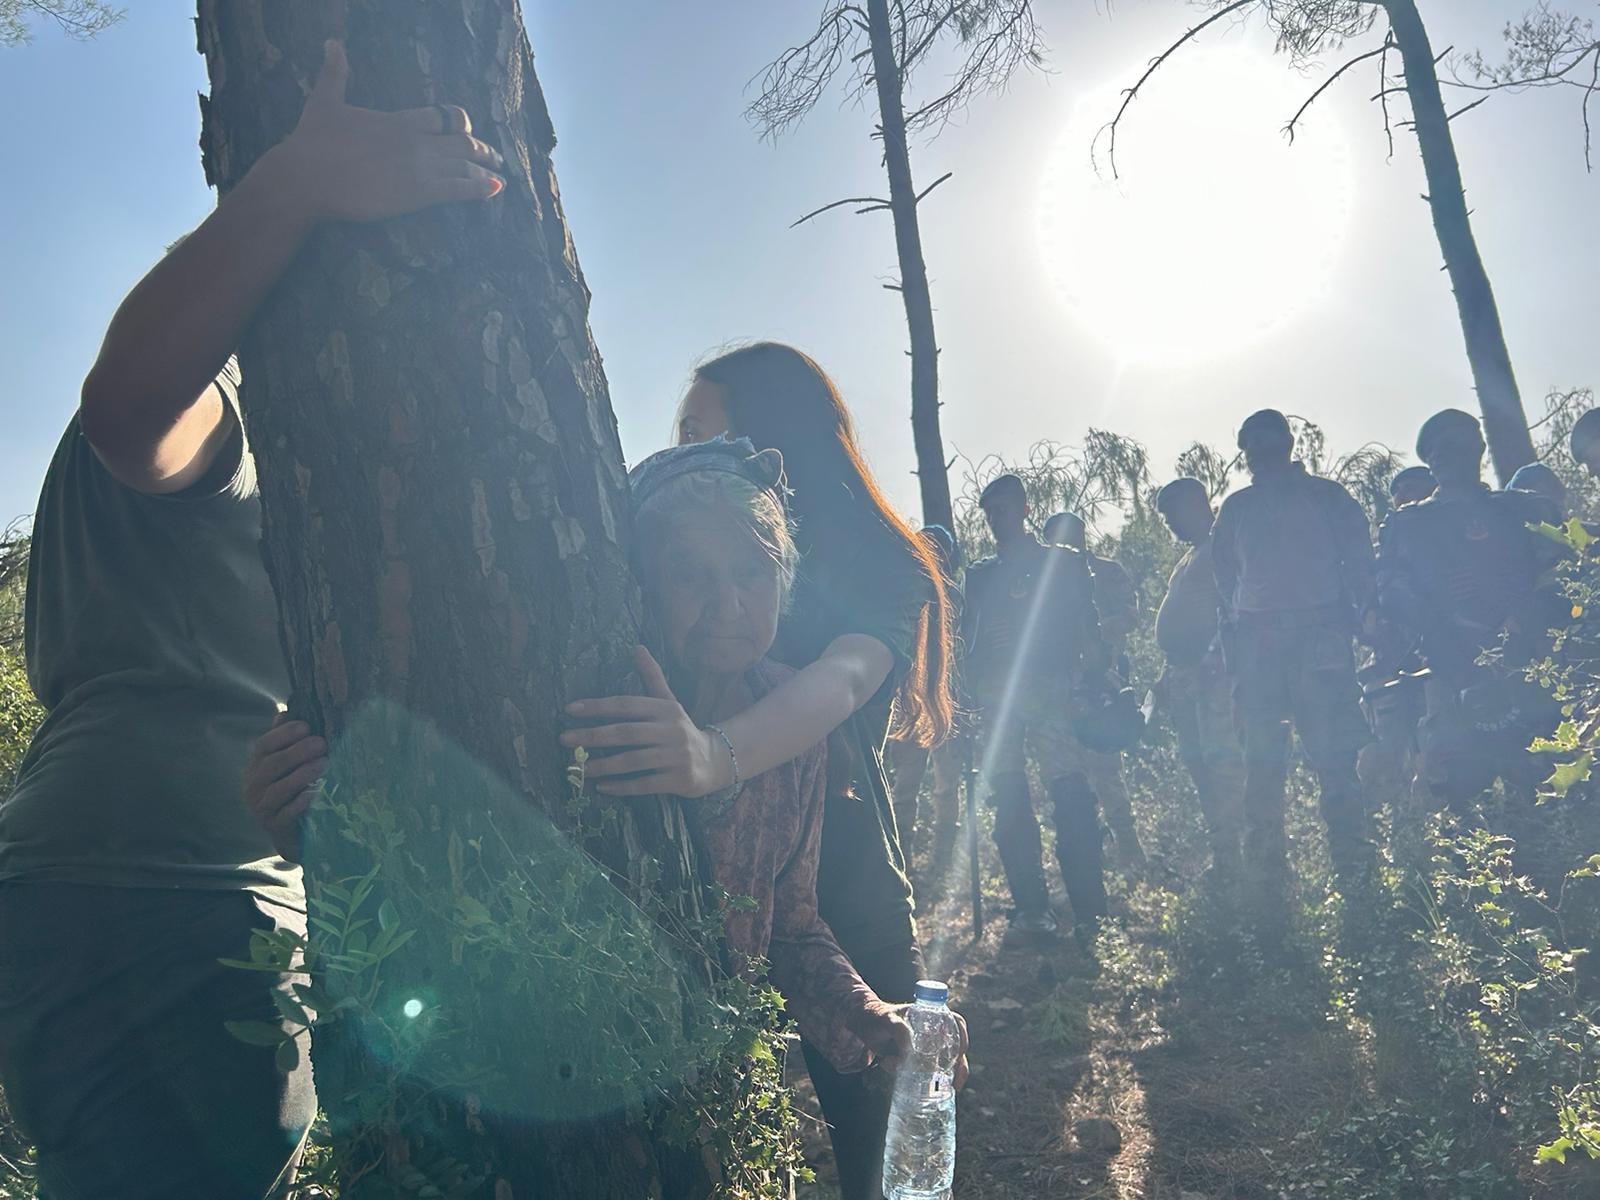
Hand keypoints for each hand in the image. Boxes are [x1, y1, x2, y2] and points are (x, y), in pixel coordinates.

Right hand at [245, 714, 327, 861]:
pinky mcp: (274, 827)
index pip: (264, 745)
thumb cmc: (292, 791)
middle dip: (298, 752)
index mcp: (256, 766)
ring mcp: (262, 808)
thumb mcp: (286, 765)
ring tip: (324, 762)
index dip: (284, 734)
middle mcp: (254, 786)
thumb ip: (284, 740)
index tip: (306, 727)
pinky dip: (301, 801)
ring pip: (278, 789)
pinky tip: (315, 792)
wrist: (292, 834)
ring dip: (302, 774)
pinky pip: (286, 813)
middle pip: (272, 765)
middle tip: (322, 743)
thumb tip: (287, 712)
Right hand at [262, 40, 505, 225]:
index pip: (443, 117)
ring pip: (466, 164)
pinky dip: (481, 188)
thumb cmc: (312, 141)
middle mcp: (416, 140)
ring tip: (500, 175)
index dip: (458, 124)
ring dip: (487, 169)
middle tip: (495, 156)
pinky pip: (460, 189)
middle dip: (481, 148)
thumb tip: (331, 42)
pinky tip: (495, 188)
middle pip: (462, 141)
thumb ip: (335, 72)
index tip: (468, 130)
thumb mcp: (324, 100)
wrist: (306, 177)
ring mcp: (420, 167)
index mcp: (400, 119)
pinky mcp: (419, 193)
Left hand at [561, 647, 733, 797]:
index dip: (597, 706)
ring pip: (633, 761)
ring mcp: (677, 756)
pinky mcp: (679, 780)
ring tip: (579, 767)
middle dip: (592, 736)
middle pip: (626, 733)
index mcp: (666, 709)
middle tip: (564, 739)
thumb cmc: (680, 729)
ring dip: (603, 765)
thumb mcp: (669, 702)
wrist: (714, 761)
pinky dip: (621, 786)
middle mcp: (672, 730)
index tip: (569, 709)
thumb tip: (637, 647)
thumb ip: (652, 676)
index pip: (626, 705)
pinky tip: (601, 786)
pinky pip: (645, 784)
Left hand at [852, 1001, 969, 1089]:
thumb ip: (899, 1031)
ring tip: (949, 1089)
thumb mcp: (886, 1020)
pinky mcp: (916, 1061)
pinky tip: (933, 1092)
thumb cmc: (875, 1017)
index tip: (961, 1051)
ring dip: (950, 1076)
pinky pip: (931, 1071)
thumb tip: (910, 1053)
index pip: (955, 1022)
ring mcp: (925, 1047)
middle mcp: (931, 1032)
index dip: (962, 1036)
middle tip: (955, 1082)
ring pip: (946, 1061)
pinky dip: (934, 1082)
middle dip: (960, 1065)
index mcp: (929, 1015)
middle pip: (956, 1046)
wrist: (860, 1025)